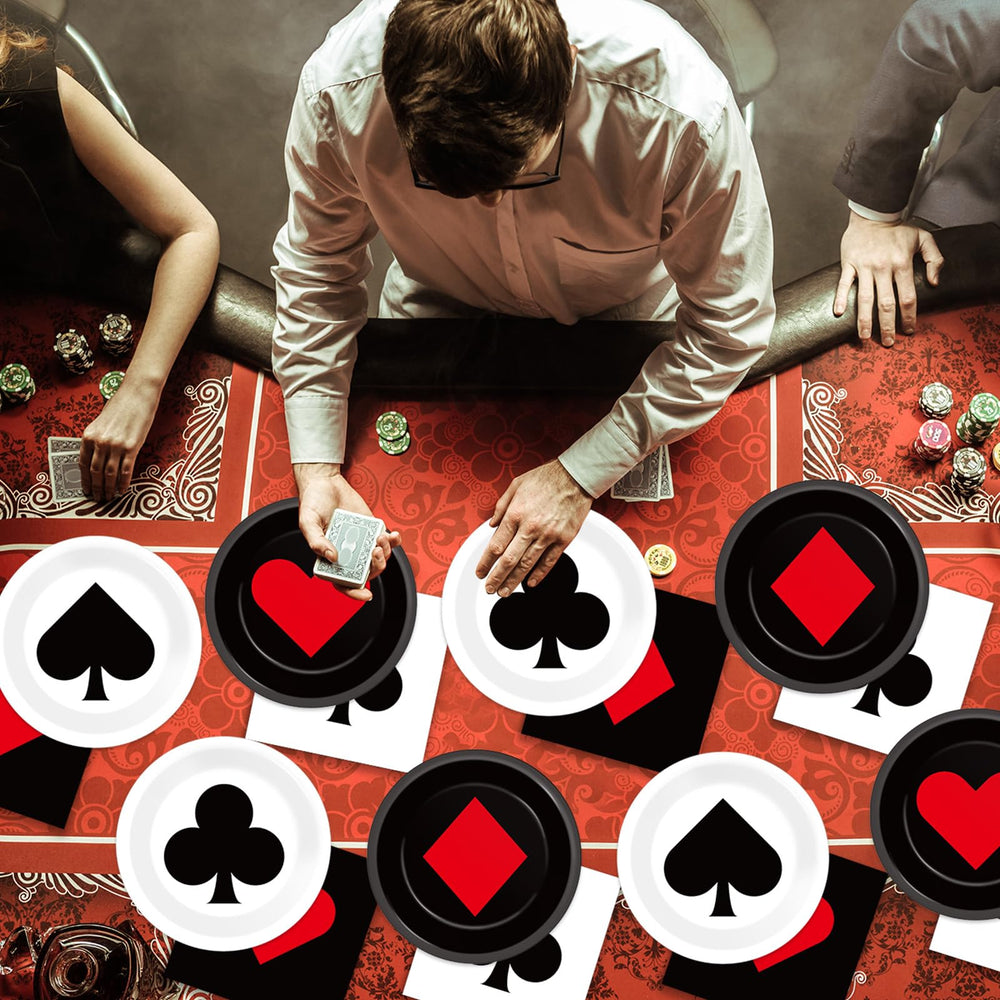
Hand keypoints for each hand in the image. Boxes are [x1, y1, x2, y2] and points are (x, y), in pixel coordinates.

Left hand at [80, 377, 159, 501]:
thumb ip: (97, 439)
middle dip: (96, 487)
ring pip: (109, 474)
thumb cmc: (121, 406)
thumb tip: (97, 458)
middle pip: (95, 471)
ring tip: (109, 497)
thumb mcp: (101, 422)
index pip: (83, 463)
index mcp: (89, 435)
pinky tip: (123, 489)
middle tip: (98, 498)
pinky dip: (124, 483)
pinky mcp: (131, 447)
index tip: (86, 489)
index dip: (84, 479)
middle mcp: (100, 442)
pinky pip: (126, 470)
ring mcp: (115, 445)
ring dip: (108, 488)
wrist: (138, 394)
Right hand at [294, 463, 399, 602]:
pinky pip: (387, 541)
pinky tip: (392, 535)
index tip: (366, 595)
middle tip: (374, 552)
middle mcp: (347, 553)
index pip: (342, 582)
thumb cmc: (313, 503)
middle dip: (375, 567)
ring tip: (379, 538)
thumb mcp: (308, 522)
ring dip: (384, 553)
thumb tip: (333, 557)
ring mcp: (361, 542)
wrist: (325, 482)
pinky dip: (393, 541)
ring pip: (379, 558)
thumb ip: (317, 541)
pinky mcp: (371, 529)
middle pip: (366, 572)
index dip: (354, 592)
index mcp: (330, 558)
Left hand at [476, 459, 592, 596]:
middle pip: (509, 560)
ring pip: (527, 564)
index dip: (486, 562)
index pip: (496, 545)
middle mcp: (530, 527)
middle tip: (490, 588)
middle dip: (497, 577)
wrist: (576, 477)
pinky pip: (549, 562)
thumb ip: (501, 506)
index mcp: (515, 514)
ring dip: (514, 581)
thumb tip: (492, 524)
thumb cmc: (547, 478)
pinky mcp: (563, 539)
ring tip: (505, 591)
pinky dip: (538, 575)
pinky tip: (529, 583)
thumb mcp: (516, 485)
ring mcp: (548, 535)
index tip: (481, 572)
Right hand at [833, 210, 943, 344]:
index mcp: (902, 263)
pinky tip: (839, 313)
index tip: (909, 330)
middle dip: (887, 326)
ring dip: (865, 321)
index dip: (909, 316)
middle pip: (886, 304)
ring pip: (865, 299)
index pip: (907, 297)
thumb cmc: (898, 230)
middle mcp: (883, 267)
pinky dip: (841, 298)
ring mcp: (865, 267)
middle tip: (889, 342)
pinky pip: (844, 284)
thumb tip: (934, 283)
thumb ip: (935, 259)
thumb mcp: (923, 238)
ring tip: (865, 338)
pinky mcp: (849, 264)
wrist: (873, 214)